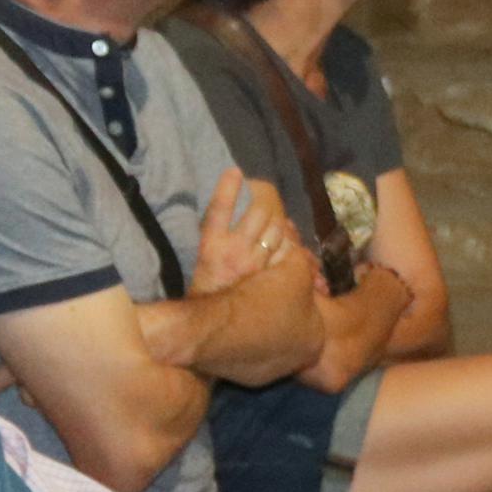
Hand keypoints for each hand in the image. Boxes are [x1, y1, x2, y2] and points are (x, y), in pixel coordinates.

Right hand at [190, 169, 297, 295]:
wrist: (213, 319)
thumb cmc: (206, 281)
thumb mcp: (202, 252)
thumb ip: (215, 229)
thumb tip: (230, 198)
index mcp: (210, 244)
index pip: (219, 209)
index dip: (227, 188)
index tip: (234, 172)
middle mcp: (233, 251)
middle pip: (260, 211)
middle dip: (264, 197)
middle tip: (261, 192)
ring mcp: (254, 263)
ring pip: (278, 227)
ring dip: (278, 217)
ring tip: (271, 215)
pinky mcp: (269, 276)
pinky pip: (287, 249)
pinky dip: (289, 241)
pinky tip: (287, 239)